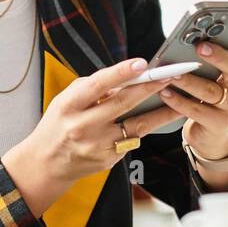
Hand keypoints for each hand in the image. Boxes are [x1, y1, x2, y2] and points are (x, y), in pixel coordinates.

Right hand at [17, 57, 184, 188]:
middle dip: (150, 87)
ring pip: (137, 126)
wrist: (47, 163)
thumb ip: (93, 88)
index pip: (98, 85)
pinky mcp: (110, 159)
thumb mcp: (66, 100)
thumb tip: (126, 77)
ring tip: (180, 99)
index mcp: (69, 106)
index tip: (142, 63)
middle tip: (170, 75)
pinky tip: (163, 117)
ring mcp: (98, 145)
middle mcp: (84, 126)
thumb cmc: (58, 124)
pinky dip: (148, 127)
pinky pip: (133, 139)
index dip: (121, 73)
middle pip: (123, 104)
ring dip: (161, 112)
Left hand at [162, 11, 227, 157]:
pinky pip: (196, 110)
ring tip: (173, 72)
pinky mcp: (218, 123)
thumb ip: (217, 51)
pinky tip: (165, 93)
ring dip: (190, 80)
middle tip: (200, 46)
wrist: (212, 133)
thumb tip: (208, 29)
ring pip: (210, 90)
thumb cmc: (212, 95)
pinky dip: (179, 101)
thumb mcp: (218, 72)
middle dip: (218, 56)